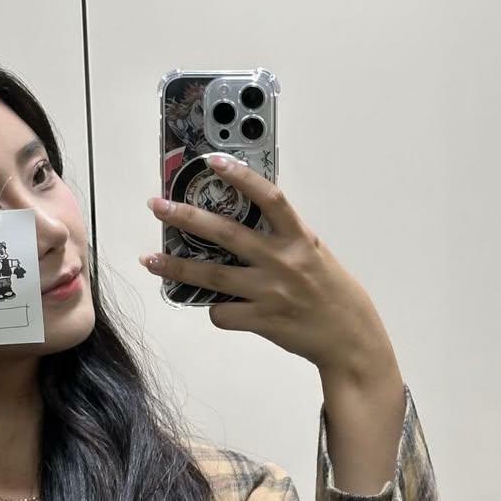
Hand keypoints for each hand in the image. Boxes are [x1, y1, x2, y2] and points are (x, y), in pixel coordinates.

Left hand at [141, 154, 397, 386]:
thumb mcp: (316, 255)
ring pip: (211, 276)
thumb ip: (286, 239)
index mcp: (300, 239)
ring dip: (176, 267)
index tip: (214, 161)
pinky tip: (215, 308)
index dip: (242, 177)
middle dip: (186, 218)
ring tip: (150, 259)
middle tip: (158, 206)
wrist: (350, 339)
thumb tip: (251, 221)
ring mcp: (270, 293)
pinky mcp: (261, 321)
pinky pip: (222, 314)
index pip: (270, 198)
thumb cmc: (334, 293)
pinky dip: (214, 310)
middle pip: (226, 234)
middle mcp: (283, 262)